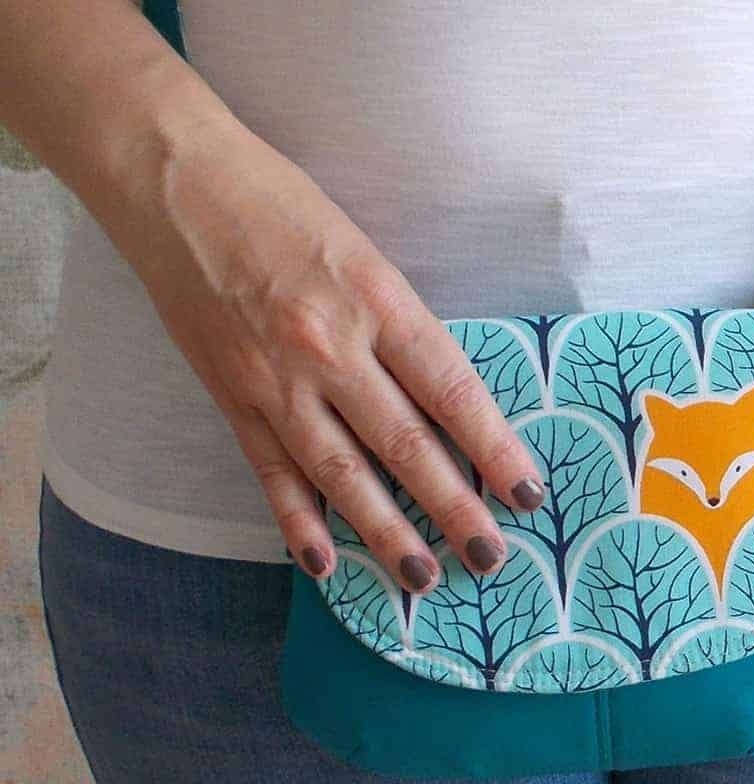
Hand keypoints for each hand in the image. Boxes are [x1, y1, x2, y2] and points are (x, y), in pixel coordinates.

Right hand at [128, 119, 545, 592]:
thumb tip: (450, 410)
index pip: (452, 391)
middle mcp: (330, 348)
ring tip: (424, 578)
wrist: (177, 186)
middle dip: (453, 508)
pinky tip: (326, 563)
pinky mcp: (232, 400)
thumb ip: (404, 332)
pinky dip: (299, 522)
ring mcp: (277, 381)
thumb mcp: (368, 258)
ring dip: (386, 532)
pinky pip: (272, 474)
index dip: (496, 448)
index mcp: (378, 302)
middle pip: (406, 445)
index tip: (527, 494)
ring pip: (342, 473)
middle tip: (490, 557)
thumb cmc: (285, 209)